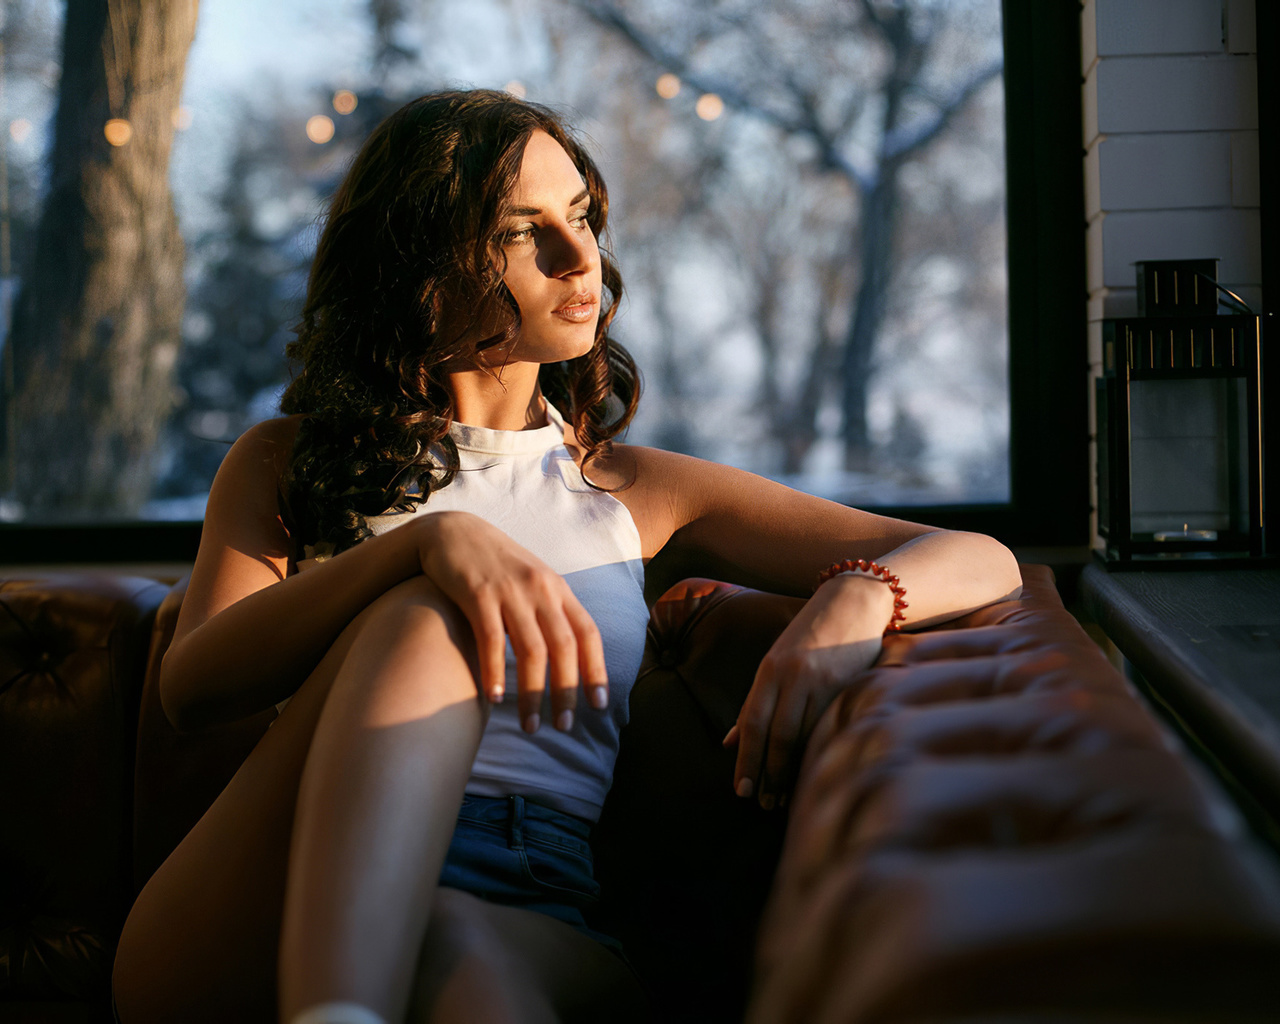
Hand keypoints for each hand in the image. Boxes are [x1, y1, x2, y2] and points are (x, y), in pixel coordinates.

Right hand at [414, 511, 607, 731]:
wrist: (452, 531)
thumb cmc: (495, 564)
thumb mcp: (532, 581)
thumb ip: (550, 611)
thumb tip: (569, 655)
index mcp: (558, 589)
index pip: (588, 634)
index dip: (597, 671)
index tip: (600, 705)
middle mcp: (540, 589)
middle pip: (565, 647)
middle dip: (568, 691)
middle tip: (565, 727)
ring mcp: (510, 591)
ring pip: (532, 650)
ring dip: (534, 693)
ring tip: (531, 725)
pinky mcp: (478, 594)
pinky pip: (492, 640)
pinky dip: (496, 672)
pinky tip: (495, 699)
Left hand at [724, 572, 891, 808]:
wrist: (853, 602)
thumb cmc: (810, 637)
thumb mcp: (775, 664)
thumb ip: (754, 704)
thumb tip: (728, 742)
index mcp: (769, 670)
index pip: (752, 722)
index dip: (746, 759)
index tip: (741, 790)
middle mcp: (791, 675)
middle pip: (776, 734)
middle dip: (769, 773)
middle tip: (764, 803)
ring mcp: (820, 680)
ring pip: (803, 733)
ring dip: (792, 770)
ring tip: (785, 797)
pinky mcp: (847, 683)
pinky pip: (829, 725)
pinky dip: (818, 751)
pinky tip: (814, 770)